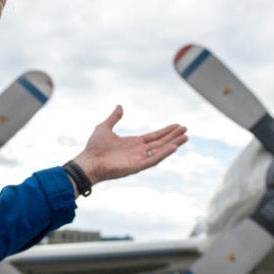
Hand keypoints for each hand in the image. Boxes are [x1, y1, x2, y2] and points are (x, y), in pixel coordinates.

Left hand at [71, 105, 187, 186]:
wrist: (88, 162)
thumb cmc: (94, 148)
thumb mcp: (104, 127)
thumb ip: (114, 118)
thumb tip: (120, 106)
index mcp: (133, 143)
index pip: (154, 137)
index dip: (166, 131)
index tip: (177, 125)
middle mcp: (138, 151)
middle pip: (160, 143)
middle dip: (173, 136)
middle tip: (186, 129)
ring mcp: (138, 159)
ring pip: (160, 151)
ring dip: (173, 144)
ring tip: (185, 137)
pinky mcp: (136, 167)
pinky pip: (153, 160)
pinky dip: (164, 154)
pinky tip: (174, 147)